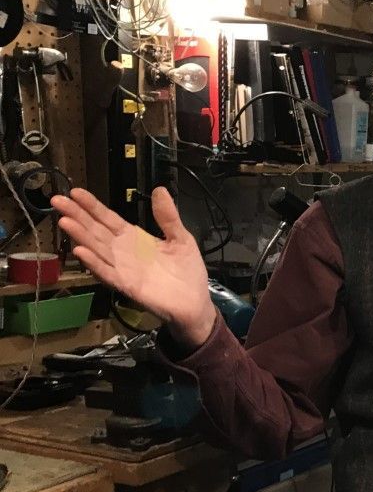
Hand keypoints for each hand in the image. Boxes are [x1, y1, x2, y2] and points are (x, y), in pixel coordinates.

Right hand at [53, 187, 217, 348]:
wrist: (195, 302)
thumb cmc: (186, 271)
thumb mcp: (180, 238)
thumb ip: (168, 216)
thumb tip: (159, 189)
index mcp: (134, 238)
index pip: (108, 218)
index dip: (92, 206)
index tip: (75, 192)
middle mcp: (123, 251)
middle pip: (96, 230)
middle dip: (77, 215)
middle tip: (57, 199)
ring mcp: (123, 268)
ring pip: (97, 249)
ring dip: (81, 236)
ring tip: (65, 221)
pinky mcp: (127, 285)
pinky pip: (107, 273)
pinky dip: (94, 264)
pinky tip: (81, 252)